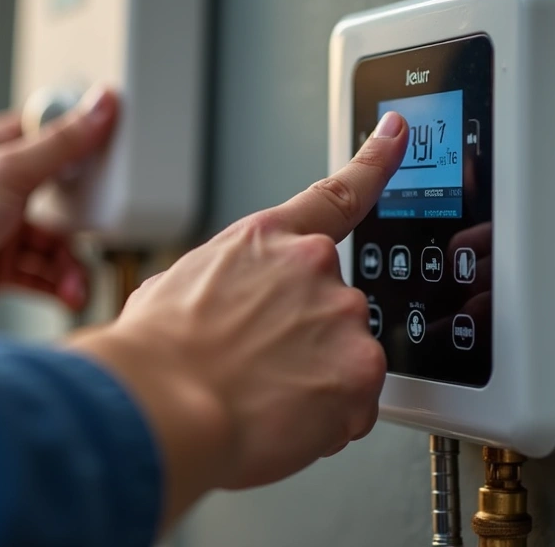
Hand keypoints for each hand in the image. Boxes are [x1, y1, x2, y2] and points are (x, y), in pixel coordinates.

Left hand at [0, 88, 118, 316]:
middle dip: (84, 227)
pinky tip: (66, 295)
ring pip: (59, 245)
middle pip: (67, 201)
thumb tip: (102, 104)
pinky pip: (46, 276)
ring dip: (71, 267)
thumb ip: (64, 143)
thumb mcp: (13, 171)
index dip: (87, 150)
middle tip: (97, 238)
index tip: (113, 165)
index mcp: (5, 150)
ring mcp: (7, 229)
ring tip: (74, 285)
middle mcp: (8, 188)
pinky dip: (59, 286)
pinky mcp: (5, 268)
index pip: (58, 138)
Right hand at [69, 111, 408, 529]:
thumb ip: (219, 286)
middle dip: (305, 340)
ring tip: (263, 398)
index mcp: (266, 240)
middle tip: (261, 368)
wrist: (161, 407)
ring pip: (345, 356)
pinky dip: (327, 418)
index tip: (399, 135)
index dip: (376, 161)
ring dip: (315, 381)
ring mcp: (342, 316)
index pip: (336, 193)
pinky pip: (355, 403)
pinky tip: (283, 420)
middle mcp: (314, 267)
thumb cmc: (155, 356)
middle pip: (331, 305)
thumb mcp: (172, 292)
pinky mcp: (360, 370)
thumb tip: (214, 308)